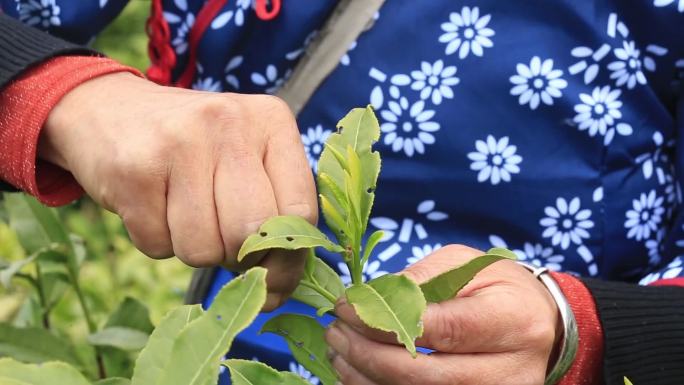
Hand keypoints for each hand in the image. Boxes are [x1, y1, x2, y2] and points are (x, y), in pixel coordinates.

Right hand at [39, 72, 316, 309]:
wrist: (102, 108)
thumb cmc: (192, 147)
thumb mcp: (245, 158)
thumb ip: (274, 212)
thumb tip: (278, 292)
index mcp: (271, 122)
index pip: (300, 211)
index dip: (288, 259)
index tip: (273, 277)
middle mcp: (230, 123)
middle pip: (252, 233)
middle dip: (238, 257)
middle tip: (221, 240)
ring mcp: (179, 143)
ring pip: (203, 249)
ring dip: (193, 249)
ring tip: (182, 213)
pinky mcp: (133, 169)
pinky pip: (157, 246)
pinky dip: (156, 242)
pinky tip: (151, 205)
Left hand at [327, 244, 560, 384]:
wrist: (540, 326)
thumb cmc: (498, 288)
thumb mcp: (465, 264)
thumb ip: (421, 280)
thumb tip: (370, 300)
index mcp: (511, 321)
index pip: (440, 329)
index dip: (383, 322)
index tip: (346, 308)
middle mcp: (509, 372)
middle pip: (423, 375)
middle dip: (366, 354)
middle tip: (335, 331)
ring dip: (366, 378)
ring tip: (339, 351)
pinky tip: (358, 373)